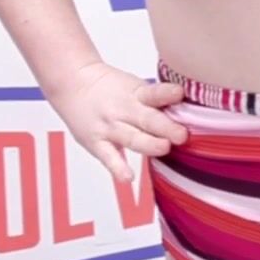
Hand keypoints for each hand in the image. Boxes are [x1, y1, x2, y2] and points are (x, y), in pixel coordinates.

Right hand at [49, 61, 187, 182]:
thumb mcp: (134, 86)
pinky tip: (127, 177)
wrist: (72, 82)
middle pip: (147, 119)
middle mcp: (123, 110)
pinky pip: (108, 157)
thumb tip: (187, 113)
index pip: (153, 93)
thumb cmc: (110, 87)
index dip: (167, 94)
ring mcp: (109, 127)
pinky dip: (117, 168)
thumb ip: (156, 101)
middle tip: (181, 134)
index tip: (180, 94)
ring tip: (163, 148)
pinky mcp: (96, 142)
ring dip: (148, 144)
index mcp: (136, 93)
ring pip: (131, 138)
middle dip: (165, 127)